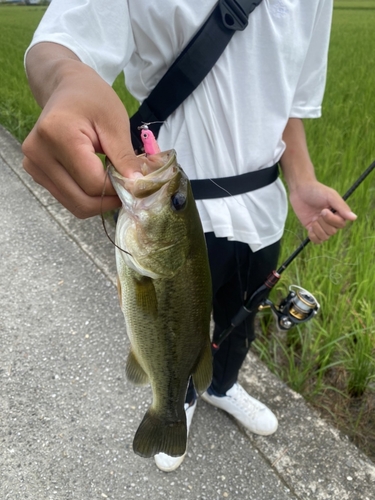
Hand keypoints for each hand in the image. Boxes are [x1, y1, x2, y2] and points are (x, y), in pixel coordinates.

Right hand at [22, 44, 141, 217]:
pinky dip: (87, 197)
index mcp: (57, 135)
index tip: (136, 181)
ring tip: (113, 181)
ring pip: (74, 205)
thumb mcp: (115, 122)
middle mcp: (38, 154)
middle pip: (81, 200)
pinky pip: (67, 198)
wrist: (67, 89)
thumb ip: (125, 157)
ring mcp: (33, 165)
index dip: (118, 188)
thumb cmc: (94, 99)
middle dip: (109, 200)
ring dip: (99, 201)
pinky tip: (97, 180)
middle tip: (128, 188)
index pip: (93, 183)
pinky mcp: (36, 173)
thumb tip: (136, 187)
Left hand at [289, 180, 356, 243]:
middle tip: (318, 213)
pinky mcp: (311, 228)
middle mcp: (331, 220)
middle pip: (332, 232)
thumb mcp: (330, 196)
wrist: (300, 190)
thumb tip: (354, 218)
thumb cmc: (317, 190)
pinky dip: (313, 236)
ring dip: (317, 229)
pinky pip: (316, 240)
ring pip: (325, 237)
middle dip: (323, 223)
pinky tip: (310, 228)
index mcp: (338, 213)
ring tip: (313, 219)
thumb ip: (342, 207)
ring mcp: (321, 225)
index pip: (341, 224)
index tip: (323, 210)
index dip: (332, 220)